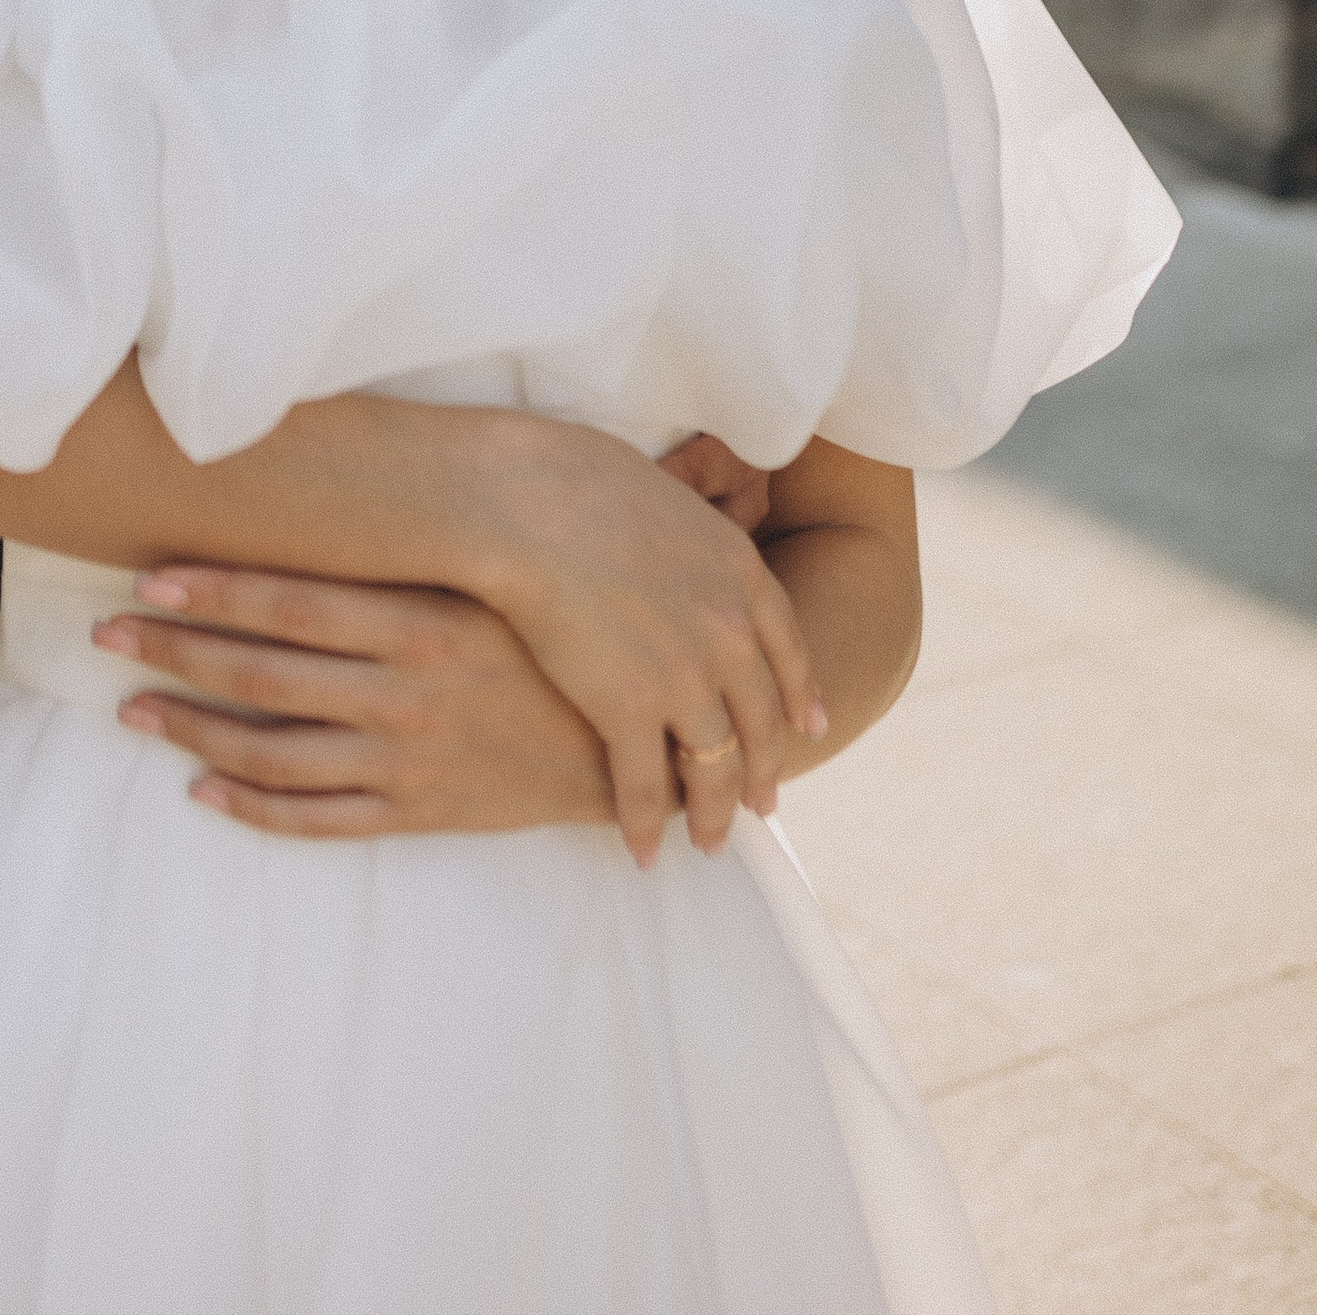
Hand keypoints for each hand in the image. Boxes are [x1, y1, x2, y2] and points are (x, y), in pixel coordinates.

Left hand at [93, 569, 610, 842]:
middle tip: (104, 634)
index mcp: (425, 623)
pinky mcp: (420, 812)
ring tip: (133, 710)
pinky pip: (318, 818)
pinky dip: (253, 807)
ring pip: (274, 751)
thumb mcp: (494, 580)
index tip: (145, 575)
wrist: (636, 742)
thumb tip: (333, 492)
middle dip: (175, 653)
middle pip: (263, 675)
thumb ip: (415, 548)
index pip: (292, 604)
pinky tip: (203, 789)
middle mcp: (407, 694)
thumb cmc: (557, 637)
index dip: (212, 590)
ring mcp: (409, 760)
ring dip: (193, 730)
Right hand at [450, 416, 825, 865]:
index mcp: (741, 572)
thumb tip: (675, 543)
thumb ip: (688, 537)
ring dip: (713, 814)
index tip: (807, 728)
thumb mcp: (664, 495)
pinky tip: (640, 851)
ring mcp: (685, 676)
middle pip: (761, 721)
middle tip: (761, 805)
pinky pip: (646, 788)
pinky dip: (644, 826)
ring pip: (715, 768)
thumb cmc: (568, 477)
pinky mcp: (630, 711)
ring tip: (708, 842)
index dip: (798, 696)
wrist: (521, 498)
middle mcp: (730, 632)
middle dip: (763, 771)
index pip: (789, 650)